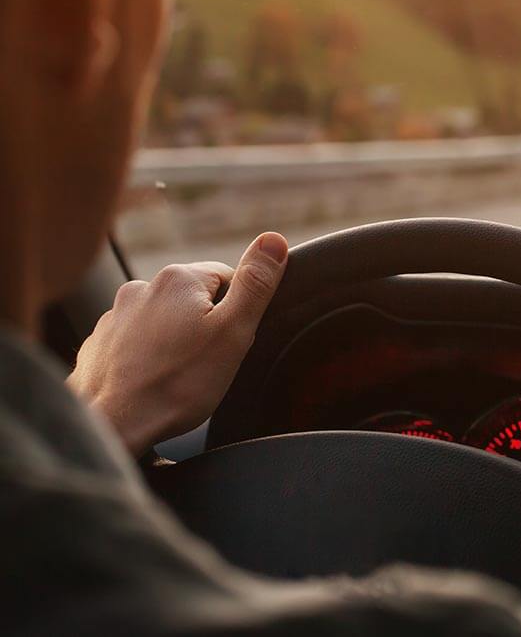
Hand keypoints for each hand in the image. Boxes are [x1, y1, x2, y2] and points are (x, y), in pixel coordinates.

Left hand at [67, 232, 288, 456]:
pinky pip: (136, 341)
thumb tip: (274, 240)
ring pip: (164, 320)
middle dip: (206, 326)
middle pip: (195, 299)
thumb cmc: (177, 384)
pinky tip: (153, 381)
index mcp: (179, 278)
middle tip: (207, 363)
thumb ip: (255, 284)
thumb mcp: (233, 332)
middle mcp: (142, 287)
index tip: (229, 343)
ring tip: (178, 376)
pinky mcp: (100, 343)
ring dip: (175, 341)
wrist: (112, 426)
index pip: (228, 279)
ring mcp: (115, 315)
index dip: (237, 313)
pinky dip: (147, 356)